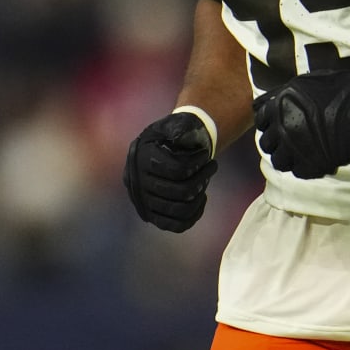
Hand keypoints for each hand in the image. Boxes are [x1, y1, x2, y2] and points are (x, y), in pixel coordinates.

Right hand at [123, 112, 217, 231]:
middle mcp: (138, 184)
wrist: (161, 149)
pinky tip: (201, 198)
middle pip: (181, 191)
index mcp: (141, 160)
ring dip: (201, 196)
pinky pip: (177, 225)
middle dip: (203, 177)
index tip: (206, 153)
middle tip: (212, 165)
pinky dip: (194, 214)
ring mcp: (144, 203)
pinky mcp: (153, 216)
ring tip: (207, 180)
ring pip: (181, 210)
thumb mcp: (173, 124)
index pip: (177, 170)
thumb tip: (180, 139)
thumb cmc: (171, 135)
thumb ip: (178, 129)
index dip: (197, 162)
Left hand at [253, 69, 349, 178]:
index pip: (261, 120)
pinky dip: (306, 167)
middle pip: (267, 143)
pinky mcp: (315, 163)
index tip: (282, 125)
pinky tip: (317, 157)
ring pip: (279, 161)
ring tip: (304, 151)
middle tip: (294, 140)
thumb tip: (264, 104)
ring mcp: (299, 146)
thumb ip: (283, 94)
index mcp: (282, 103)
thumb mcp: (309, 81)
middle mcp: (285, 125)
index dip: (271, 123)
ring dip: (289, 157)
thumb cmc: (346, 88)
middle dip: (278, 141)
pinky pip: (299, 172)